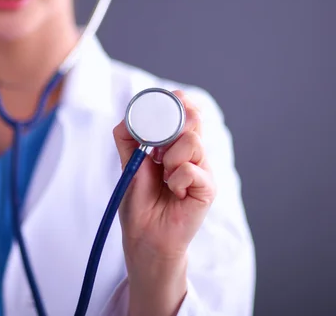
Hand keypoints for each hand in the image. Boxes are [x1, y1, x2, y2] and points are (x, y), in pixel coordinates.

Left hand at [112, 90, 216, 314]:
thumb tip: (131, 113)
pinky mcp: (208, 187)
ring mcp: (203, 168)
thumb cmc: (139, 200)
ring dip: (170, 159)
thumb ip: (128, 136)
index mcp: (176, 142)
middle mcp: (192, 151)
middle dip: (171, 126)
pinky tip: (175, 192)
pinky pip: (192, 169)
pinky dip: (177, 180)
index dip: (179, 102)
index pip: (186, 110)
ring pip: (192, 142)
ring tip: (164, 177)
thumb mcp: (128, 162)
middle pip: (193, 119)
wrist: (144, 234)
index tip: (169, 100)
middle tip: (156, 150)